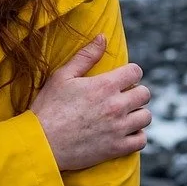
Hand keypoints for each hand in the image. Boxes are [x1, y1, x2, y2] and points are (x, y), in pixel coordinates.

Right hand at [30, 34, 151, 170]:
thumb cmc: (48, 107)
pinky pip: (141, 140)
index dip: (129, 73)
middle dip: (135, 92)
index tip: (122, 79)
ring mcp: (118, 128)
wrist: (40, 144)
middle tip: (121, 97)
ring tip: (123, 114)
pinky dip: (136, 135)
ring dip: (137, 114)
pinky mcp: (117, 148)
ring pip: (146, 116)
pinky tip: (124, 132)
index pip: (135, 72)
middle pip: (145, 94)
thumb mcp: (62, 76)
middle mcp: (116, 106)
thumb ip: (86, 56)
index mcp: (104, 85)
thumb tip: (103, 37)